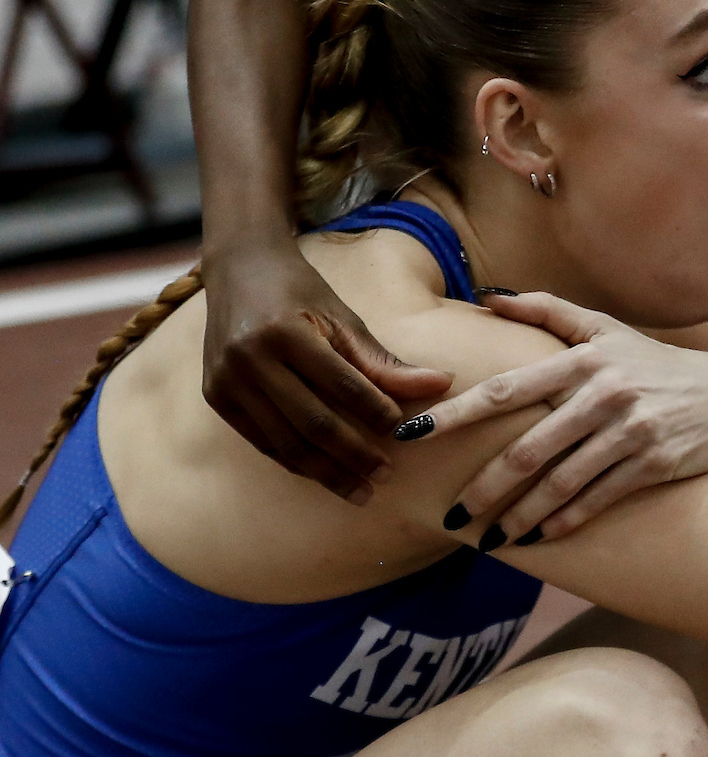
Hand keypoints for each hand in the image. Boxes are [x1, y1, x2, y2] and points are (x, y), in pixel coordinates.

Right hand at [201, 239, 452, 503]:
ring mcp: (225, 381)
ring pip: (285, 443)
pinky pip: (263, 442)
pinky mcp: (216, 398)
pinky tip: (325, 474)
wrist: (238, 268)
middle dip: (353, 455)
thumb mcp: (342, 317)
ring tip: (361, 489)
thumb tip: (442, 384)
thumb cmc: (299, 290)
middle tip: (385, 476)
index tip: (402, 432)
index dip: (374, 411)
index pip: (341, 382)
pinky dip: (297, 462)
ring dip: (327, 472)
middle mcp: (249, 358)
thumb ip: (384, 360)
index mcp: (284, 331)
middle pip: (312, 423)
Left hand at [407, 291, 707, 542]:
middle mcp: (604, 392)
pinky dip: (565, 521)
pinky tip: (540, 537)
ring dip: (520, 516)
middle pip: (529, 447)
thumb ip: (546, 310)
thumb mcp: (606, 329)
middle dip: (484, 486)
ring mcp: (630, 430)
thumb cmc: (655, 363)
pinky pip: (597, 499)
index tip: (413, 434)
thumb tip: (488, 297)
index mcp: (583, 359)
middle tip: (452, 515)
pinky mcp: (653, 463)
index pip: (507, 389)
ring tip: (490, 538)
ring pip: (560, 482)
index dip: (456, 413)